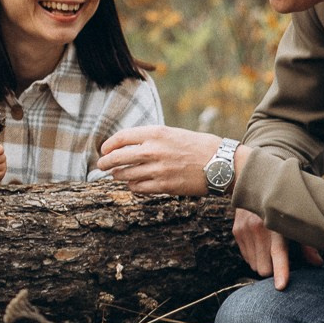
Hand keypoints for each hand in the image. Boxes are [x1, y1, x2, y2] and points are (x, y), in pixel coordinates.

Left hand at [94, 126, 238, 195]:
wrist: (221, 163)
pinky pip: (139, 188)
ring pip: (126, 175)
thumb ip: (152, 139)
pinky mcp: (164, 186)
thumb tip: (131, 145)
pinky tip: (134, 185)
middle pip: (118, 157)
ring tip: (117, 175)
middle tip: (102, 166)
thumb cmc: (200, 147)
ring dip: (118, 175)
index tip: (104, 150)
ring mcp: (158, 170)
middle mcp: (153, 150)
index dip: (109, 145)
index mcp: (156, 133)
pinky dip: (133, 187)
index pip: (121, 138)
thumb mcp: (174, 133)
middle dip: (106, 163)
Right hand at [231, 207, 322, 289]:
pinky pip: (246, 257)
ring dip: (263, 264)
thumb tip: (318, 264)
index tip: (281, 286)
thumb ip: (307, 245)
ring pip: (254, 265)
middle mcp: (258, 228)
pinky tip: (261, 245)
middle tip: (281, 263)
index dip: (281, 271)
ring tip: (270, 251)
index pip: (278, 253)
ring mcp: (245, 230)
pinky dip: (254, 257)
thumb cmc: (283, 208)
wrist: (257, 185)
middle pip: (263, 268)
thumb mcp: (297, 223)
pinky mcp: (237, 231)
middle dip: (272, 271)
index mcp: (277, 226)